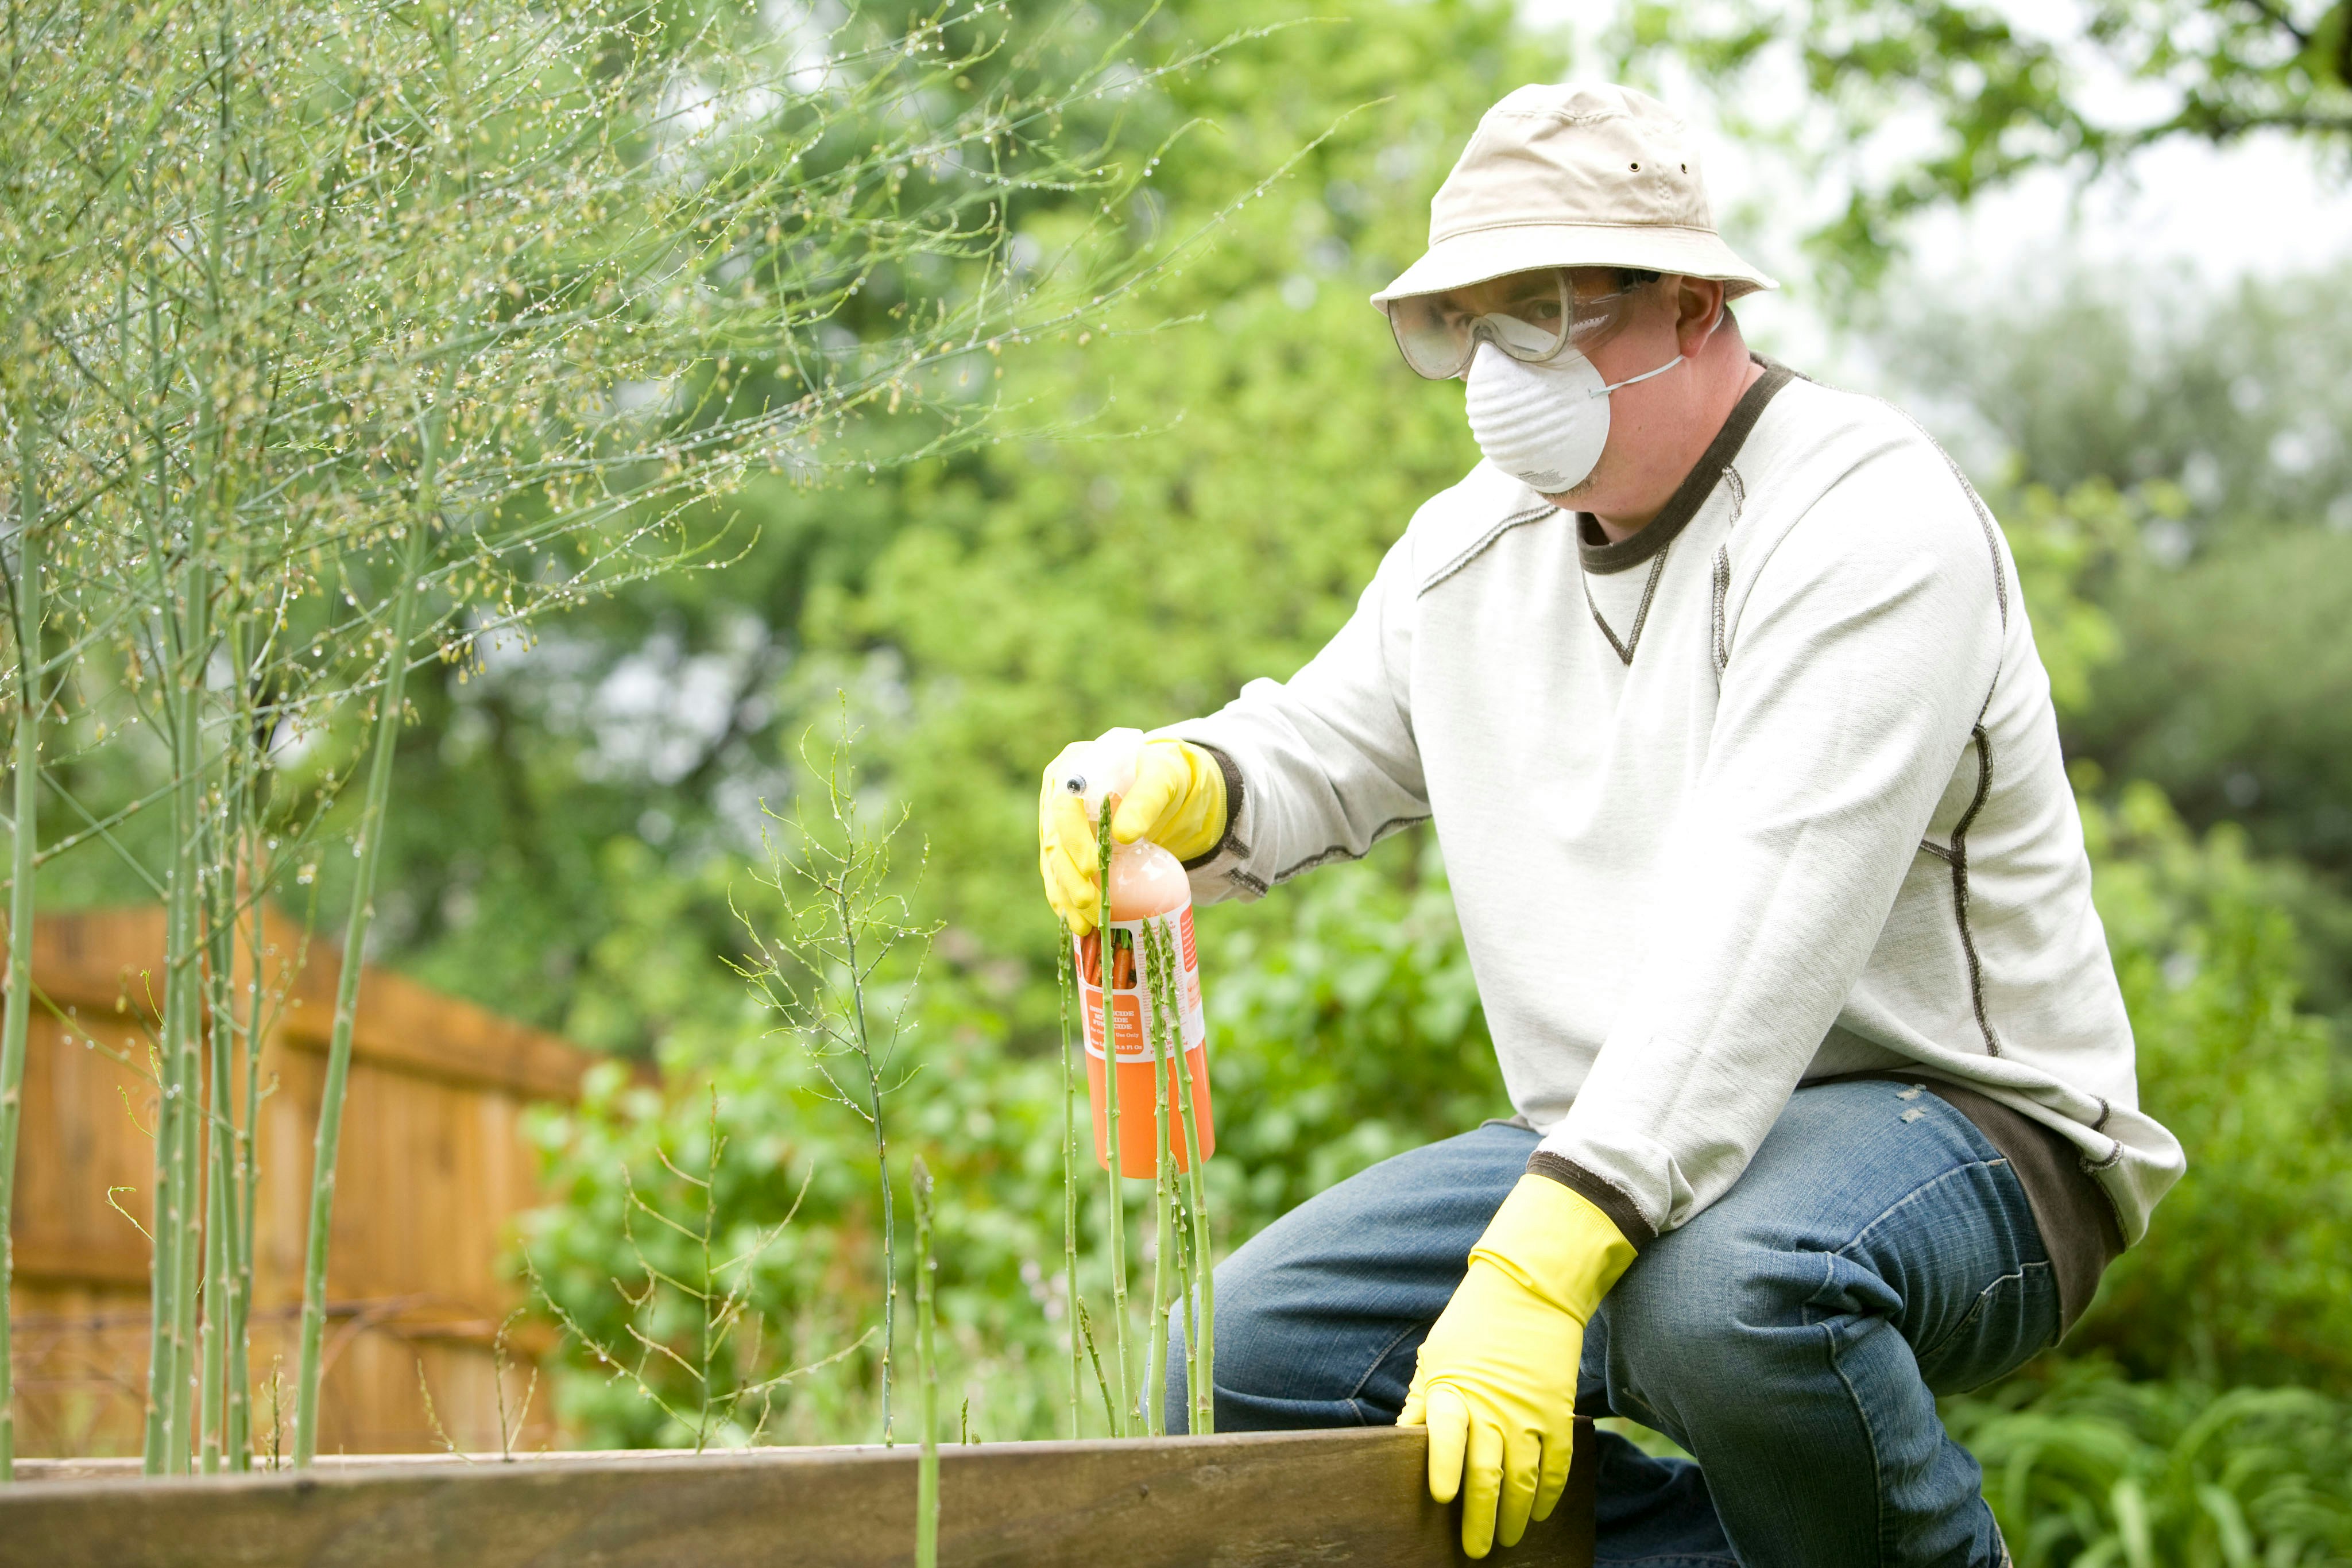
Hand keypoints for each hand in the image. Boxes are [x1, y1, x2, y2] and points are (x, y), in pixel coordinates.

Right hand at [1037, 738, 1226, 934]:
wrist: (1162, 787)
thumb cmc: (1162, 776)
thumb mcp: (1163, 779)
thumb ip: (1146, 799)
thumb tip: (1124, 834)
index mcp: (1073, 767)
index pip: (1063, 806)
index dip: (1073, 839)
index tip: (1093, 867)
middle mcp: (1057, 794)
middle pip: (1053, 839)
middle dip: (1069, 876)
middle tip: (1090, 903)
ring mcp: (1057, 821)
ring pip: (1052, 863)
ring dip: (1066, 896)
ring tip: (1084, 925)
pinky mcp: (1064, 845)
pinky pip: (1058, 875)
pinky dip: (1066, 900)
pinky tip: (1077, 923)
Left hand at [1399, 1175, 1634, 1557]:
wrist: (1530, 1288)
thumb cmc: (1472, 1325)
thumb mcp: (1435, 1356)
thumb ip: (1421, 1401)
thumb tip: (1400, 1441)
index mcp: (1454, 1389)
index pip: (1445, 1436)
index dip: (1443, 1468)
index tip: (1441, 1499)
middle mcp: (1492, 1406)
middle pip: (1486, 1474)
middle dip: (1480, 1518)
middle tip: (1474, 1550)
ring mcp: (1529, 1412)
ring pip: (1524, 1480)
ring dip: (1515, 1516)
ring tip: (1507, 1540)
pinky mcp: (1558, 1411)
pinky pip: (1557, 1464)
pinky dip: (1550, 1493)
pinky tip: (1540, 1512)